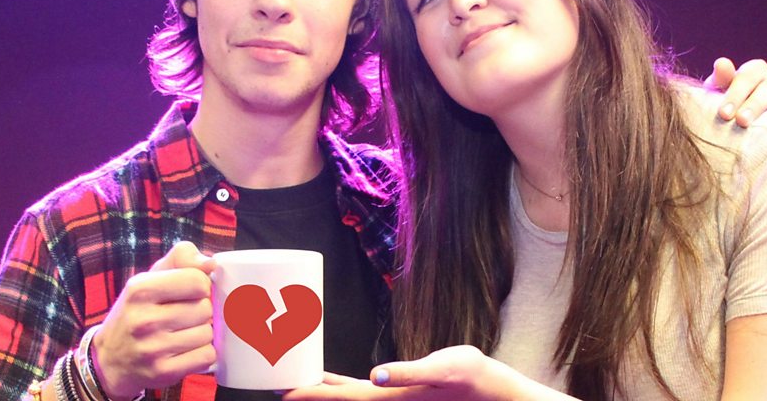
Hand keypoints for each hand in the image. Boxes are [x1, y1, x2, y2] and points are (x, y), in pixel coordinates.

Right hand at [92, 241, 216, 399]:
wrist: (110, 358)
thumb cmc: (138, 311)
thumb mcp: (151, 277)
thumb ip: (182, 258)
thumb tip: (210, 263)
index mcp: (140, 290)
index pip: (198, 281)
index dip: (200, 286)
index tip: (189, 292)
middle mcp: (144, 320)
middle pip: (205, 309)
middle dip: (200, 311)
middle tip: (183, 315)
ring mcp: (152, 349)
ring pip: (208, 333)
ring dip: (201, 333)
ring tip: (181, 332)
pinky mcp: (163, 372)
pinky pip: (206, 356)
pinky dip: (202, 353)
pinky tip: (185, 350)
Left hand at [283, 346, 575, 400]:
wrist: (490, 391)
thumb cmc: (470, 378)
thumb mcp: (443, 369)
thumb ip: (409, 373)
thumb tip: (377, 375)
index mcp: (388, 397)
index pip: (340, 397)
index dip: (310, 394)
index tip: (283, 391)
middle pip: (337, 399)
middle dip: (308, 392)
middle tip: (276, 383)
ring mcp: (390, 399)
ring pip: (346, 396)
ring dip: (322, 390)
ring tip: (296, 380)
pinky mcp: (398, 393)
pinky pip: (361, 391)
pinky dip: (342, 385)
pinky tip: (334, 379)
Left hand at [705, 57, 766, 126]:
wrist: (733, 127)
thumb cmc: (723, 107)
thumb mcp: (716, 93)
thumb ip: (721, 79)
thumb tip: (722, 63)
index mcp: (754, 73)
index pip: (749, 75)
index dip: (736, 92)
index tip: (723, 113)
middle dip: (755, 103)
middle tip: (741, 121)